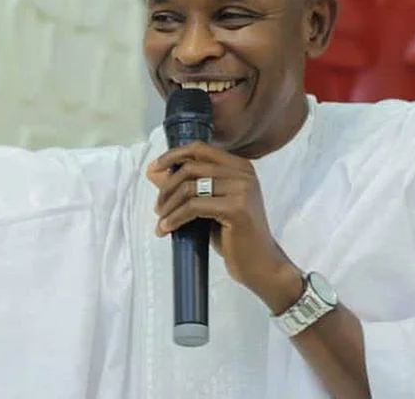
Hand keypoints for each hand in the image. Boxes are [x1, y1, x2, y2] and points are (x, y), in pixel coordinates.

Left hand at [147, 142, 303, 312]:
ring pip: (190, 187)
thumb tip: (153, 171)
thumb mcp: (208, 207)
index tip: (153, 169)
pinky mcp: (236, 208)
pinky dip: (175, 218)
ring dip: (169, 205)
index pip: (200, 149)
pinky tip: (165, 229)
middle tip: (158, 208)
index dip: (172, 156)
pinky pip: (194, 207)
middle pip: (191, 167)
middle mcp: (243, 172)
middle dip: (167, 187)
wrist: (260, 265)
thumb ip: (187, 187)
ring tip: (161, 221)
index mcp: (240, 166)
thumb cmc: (234, 237)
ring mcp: (242, 189)